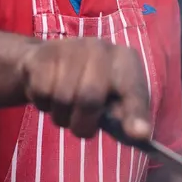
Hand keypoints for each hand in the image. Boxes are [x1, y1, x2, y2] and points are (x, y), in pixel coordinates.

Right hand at [20, 39, 150, 141]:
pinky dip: (42, 104)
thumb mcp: (110, 101)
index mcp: (125, 61)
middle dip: (82, 123)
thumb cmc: (86, 86)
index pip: (133, 90)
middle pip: (90, 99)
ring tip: (64, 107)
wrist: (46, 61)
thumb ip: (124, 117)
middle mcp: (101, 48)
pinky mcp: (44, 53)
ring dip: (60, 115)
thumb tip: (140, 134)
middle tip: (79, 126)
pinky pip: (42, 92)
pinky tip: (48, 93)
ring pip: (63, 98)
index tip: (139, 134)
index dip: (135, 114)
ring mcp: (71, 47)